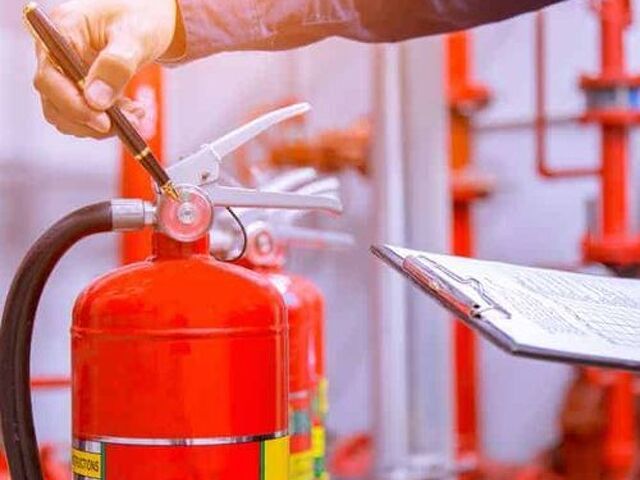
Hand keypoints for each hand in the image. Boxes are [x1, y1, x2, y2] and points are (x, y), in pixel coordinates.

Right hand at [32, 0, 181, 138]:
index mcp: (62, 31)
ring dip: (102, 125)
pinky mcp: (77, 86)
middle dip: (92, 121)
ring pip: (67, 115)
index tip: (104, 122)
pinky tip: (131, 111)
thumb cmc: (141, 18)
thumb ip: (116, 65)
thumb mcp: (136, 37)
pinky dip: (107, 121)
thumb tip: (96, 101)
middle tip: (131, 122)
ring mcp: (64, 72)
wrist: (147, 17)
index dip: (73, 106)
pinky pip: (83, 115)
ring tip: (136, 114)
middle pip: (54, 103)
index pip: (50, 78)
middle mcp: (55, 53)